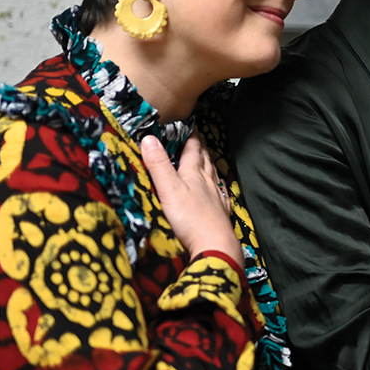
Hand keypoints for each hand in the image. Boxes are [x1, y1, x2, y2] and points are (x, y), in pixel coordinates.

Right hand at [141, 133, 241, 263]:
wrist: (214, 244)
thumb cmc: (190, 217)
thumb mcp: (168, 189)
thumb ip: (158, 165)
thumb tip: (148, 138)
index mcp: (194, 174)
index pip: (193, 149)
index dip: (192, 136)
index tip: (191, 124)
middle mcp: (207, 182)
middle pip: (205, 160)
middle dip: (201, 147)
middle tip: (200, 137)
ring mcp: (216, 197)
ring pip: (213, 174)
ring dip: (210, 163)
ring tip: (208, 157)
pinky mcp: (220, 212)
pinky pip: (220, 192)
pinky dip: (218, 185)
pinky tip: (219, 187)